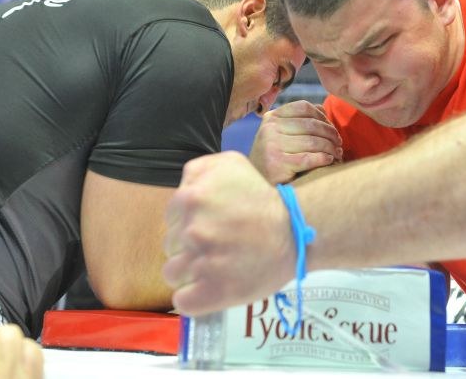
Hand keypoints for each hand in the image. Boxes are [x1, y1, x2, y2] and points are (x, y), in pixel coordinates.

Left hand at [163, 152, 294, 315]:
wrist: (294, 233)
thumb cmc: (262, 199)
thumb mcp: (230, 164)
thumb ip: (198, 170)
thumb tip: (182, 188)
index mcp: (190, 198)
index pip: (171, 219)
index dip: (188, 224)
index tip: (211, 227)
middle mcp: (190, 229)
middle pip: (171, 246)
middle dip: (190, 247)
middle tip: (219, 246)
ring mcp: (198, 263)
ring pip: (173, 274)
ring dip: (190, 273)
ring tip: (217, 267)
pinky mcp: (209, 293)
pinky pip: (182, 301)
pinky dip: (194, 298)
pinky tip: (211, 288)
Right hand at [249, 101, 341, 183]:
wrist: (258, 184)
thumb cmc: (275, 157)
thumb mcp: (280, 133)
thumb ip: (299, 119)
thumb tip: (322, 109)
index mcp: (272, 117)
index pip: (304, 107)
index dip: (323, 116)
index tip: (332, 128)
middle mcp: (270, 129)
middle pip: (311, 124)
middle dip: (331, 134)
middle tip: (339, 143)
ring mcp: (272, 146)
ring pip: (313, 141)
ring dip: (331, 148)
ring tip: (337, 154)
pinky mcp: (278, 164)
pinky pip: (309, 158)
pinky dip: (323, 159)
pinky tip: (329, 160)